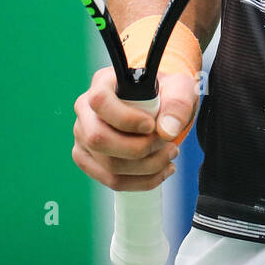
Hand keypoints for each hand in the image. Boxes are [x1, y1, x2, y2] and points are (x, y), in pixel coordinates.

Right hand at [72, 66, 197, 191]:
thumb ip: (177, 103)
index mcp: (103, 83)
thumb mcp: (179, 87)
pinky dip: (141, 181)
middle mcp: (86, 110)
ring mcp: (84, 137)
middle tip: (168, 143)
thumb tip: (167, 131)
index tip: (151, 125)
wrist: (162, 106)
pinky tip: (161, 170)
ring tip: (170, 156)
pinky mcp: (89, 160)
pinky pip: (112, 180)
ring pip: (107, 165)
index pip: (100, 101)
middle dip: (139, 149)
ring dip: (146, 167)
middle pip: (99, 139)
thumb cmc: (166, 93)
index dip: (125, 118)